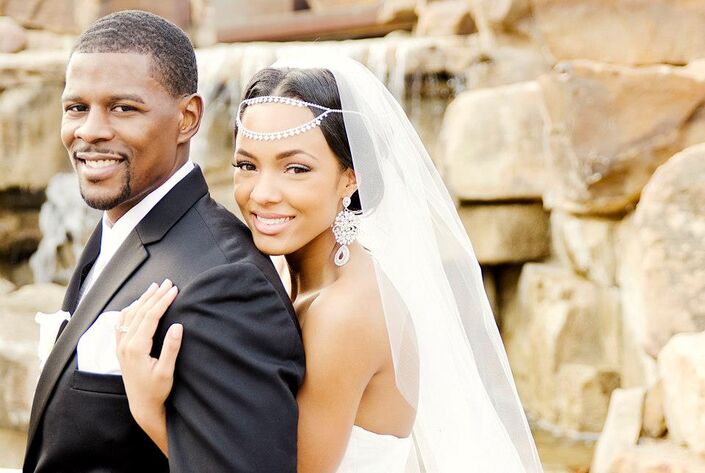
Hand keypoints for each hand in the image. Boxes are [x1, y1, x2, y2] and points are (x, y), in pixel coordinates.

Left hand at [116, 279, 181, 432]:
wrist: (142, 406)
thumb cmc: (156, 391)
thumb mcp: (167, 372)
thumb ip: (171, 348)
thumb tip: (178, 326)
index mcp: (136, 348)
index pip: (150, 317)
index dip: (163, 301)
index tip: (174, 290)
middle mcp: (125, 344)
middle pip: (140, 312)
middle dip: (155, 295)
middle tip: (168, 282)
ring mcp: (120, 346)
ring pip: (130, 315)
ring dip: (143, 300)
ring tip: (155, 287)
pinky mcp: (120, 349)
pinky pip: (121, 323)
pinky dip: (130, 310)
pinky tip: (136, 305)